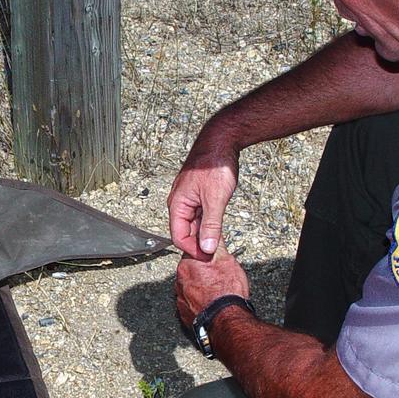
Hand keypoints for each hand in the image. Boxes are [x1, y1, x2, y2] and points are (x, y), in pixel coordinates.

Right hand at [168, 127, 239, 259]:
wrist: (221, 141)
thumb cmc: (214, 164)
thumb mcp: (215, 199)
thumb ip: (211, 225)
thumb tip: (206, 247)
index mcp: (177, 204)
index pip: (178, 237)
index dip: (193, 249)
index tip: (209, 256)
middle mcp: (179, 202)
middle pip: (185, 232)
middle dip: (199, 243)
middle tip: (216, 251)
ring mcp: (188, 198)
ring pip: (193, 224)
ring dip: (204, 233)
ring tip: (218, 240)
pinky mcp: (198, 195)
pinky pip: (199, 215)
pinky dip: (208, 223)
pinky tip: (218, 226)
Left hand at [175, 245, 249, 327]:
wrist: (226, 319)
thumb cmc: (226, 292)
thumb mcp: (227, 260)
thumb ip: (217, 245)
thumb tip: (213, 235)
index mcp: (187, 265)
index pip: (193, 253)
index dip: (205, 255)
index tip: (213, 259)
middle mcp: (180, 281)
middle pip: (190, 270)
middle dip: (202, 272)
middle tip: (218, 276)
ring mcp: (181, 298)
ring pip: (190, 287)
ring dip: (200, 287)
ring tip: (216, 291)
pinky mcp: (184, 313)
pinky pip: (191, 303)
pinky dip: (199, 302)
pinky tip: (211, 302)